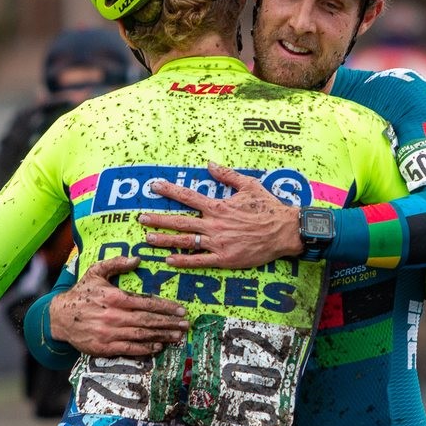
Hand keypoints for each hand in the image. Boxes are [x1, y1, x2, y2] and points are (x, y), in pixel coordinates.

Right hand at [48, 255, 187, 356]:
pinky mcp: (105, 347)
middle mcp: (114, 316)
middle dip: (170, 323)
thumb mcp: (95, 272)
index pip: (147, 303)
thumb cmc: (81, 294)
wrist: (59, 317)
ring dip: (163, 336)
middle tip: (186, 325)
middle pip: (148, 321)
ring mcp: (110, 333)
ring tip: (178, 336)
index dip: (166, 307)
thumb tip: (137, 259)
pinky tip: (158, 347)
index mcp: (115, 298)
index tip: (181, 310)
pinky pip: (130, 349)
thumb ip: (116, 264)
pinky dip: (145, 349)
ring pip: (142, 336)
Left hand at [138, 161, 302, 268]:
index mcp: (218, 206)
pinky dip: (182, 260)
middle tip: (141, 218)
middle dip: (158, 219)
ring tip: (147, 239)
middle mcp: (214, 224)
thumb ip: (227, 175)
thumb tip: (210, 164)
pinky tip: (168, 260)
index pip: (188, 197)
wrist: (284, 231)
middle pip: (179, 221)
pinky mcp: (224, 258)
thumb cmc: (268, 208)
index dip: (169, 191)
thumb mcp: (249, 185)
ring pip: (184, 241)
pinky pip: (199, 261)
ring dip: (164, 240)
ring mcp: (218, 243)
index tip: (154, 186)